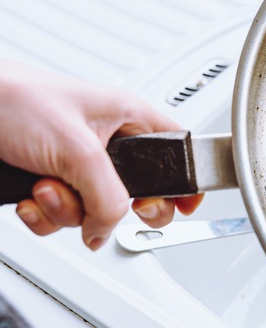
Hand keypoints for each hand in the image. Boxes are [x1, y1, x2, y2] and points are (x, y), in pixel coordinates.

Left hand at [0, 61, 202, 249]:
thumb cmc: (14, 99)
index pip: (176, 151)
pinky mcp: (50, 182)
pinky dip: (43, 215)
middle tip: (105, 209)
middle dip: (113, 208)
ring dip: (66, 210)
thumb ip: (108, 195)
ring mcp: (77, 166)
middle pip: (136, 193)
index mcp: (128, 118)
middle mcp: (107, 144)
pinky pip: (62, 217)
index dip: (184, 180)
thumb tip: (109, 228)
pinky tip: (31, 195)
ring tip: (46, 186)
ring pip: (94, 211)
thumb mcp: (78, 149)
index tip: (186, 205)